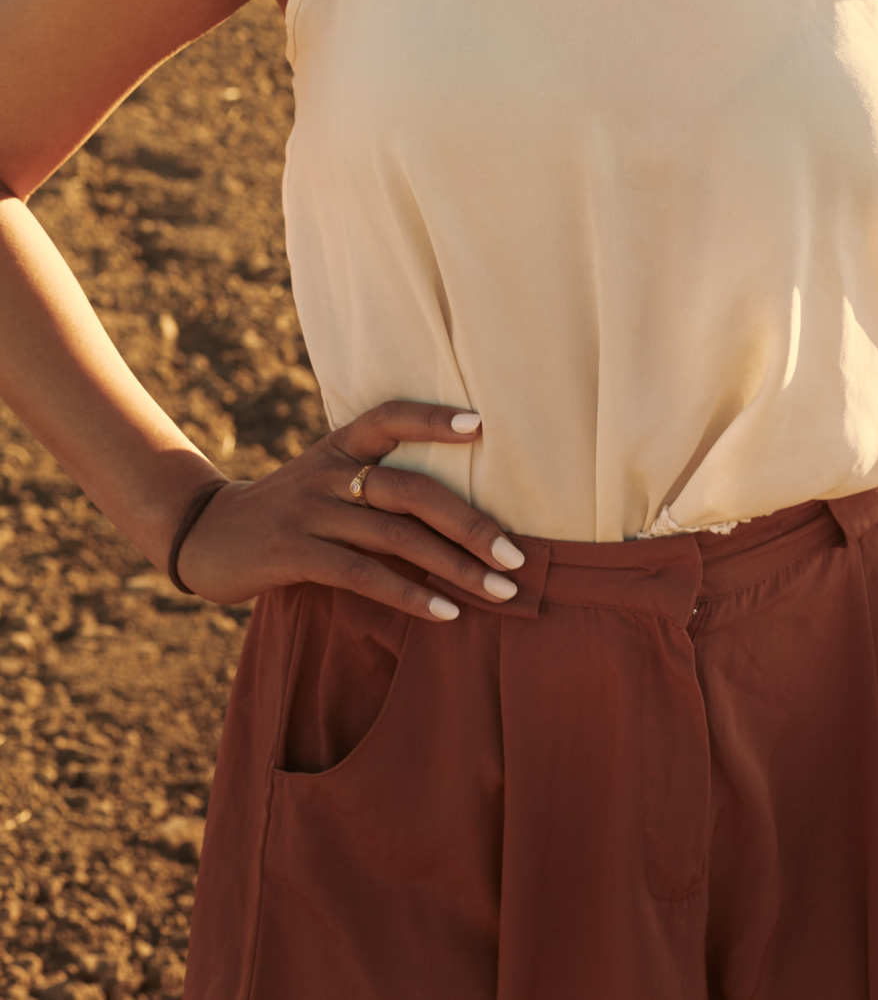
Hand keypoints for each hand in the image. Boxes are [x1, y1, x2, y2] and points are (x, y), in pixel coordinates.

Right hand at [173, 401, 523, 619]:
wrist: (209, 536)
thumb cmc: (290, 510)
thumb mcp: (328, 479)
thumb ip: (378, 484)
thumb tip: (460, 515)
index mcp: (340, 445)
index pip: (390, 416)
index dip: (433, 417)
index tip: (482, 425)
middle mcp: (329, 471)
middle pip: (412, 490)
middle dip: (471, 524)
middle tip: (517, 554)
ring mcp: (310, 510)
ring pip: (396, 536)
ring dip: (455, 567)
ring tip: (499, 589)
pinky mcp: (293, 552)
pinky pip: (362, 575)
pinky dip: (410, 594)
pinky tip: (446, 613)